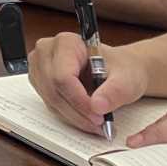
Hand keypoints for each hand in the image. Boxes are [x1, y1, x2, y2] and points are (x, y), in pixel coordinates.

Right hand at [30, 33, 149, 135]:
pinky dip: (69, 115)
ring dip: (74, 116)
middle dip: (78, 111)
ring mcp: (40, 67)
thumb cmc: (121, 68)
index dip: (79, 100)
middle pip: (54, 90)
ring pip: (50, 100)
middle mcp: (47, 52)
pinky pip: (51, 104)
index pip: (63, 76)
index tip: (98, 115)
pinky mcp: (41, 82)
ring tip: (96, 123)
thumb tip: (98, 106)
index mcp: (66, 42)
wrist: (118, 70)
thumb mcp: (126, 78)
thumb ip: (114, 91)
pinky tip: (86, 118)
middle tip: (100, 123)